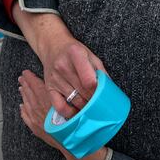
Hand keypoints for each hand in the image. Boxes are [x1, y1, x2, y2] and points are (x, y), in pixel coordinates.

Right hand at [9, 4, 106, 118]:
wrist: (52, 46)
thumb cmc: (74, 51)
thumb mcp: (90, 54)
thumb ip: (100, 71)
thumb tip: (110, 90)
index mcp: (75, 54)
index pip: (89, 80)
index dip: (98, 91)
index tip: (103, 95)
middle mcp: (63, 66)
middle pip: (83, 92)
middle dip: (94, 101)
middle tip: (101, 105)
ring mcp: (55, 78)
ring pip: (74, 100)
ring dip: (85, 107)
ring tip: (92, 108)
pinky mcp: (49, 88)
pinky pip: (59, 106)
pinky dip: (70, 113)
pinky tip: (77, 112)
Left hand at [18, 70, 106, 159]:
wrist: (73, 141)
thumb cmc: (76, 122)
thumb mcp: (73, 103)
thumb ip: (65, 92)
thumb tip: (61, 81)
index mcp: (48, 100)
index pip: (36, 86)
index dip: (31, 78)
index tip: (26, 72)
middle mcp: (40, 108)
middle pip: (30, 93)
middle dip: (25, 84)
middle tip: (21, 77)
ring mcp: (36, 119)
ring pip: (27, 103)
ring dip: (23, 94)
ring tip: (21, 88)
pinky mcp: (36, 128)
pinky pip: (26, 117)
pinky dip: (23, 110)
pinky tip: (21, 106)